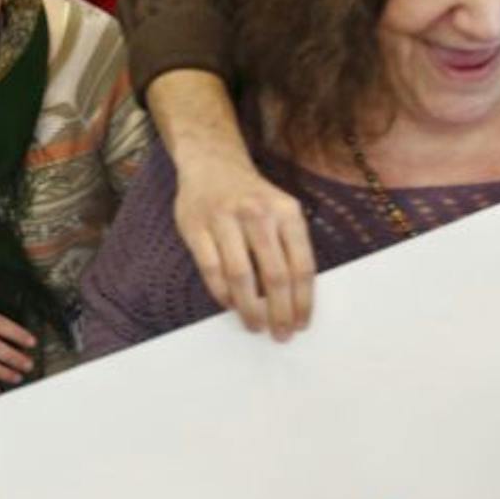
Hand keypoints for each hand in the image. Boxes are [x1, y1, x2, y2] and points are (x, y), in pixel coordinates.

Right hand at [172, 152, 314, 339]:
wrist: (211, 164)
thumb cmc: (252, 198)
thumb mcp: (281, 210)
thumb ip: (289, 247)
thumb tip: (294, 299)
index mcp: (287, 212)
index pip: (301, 265)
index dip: (303, 301)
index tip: (301, 324)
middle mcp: (258, 213)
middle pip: (274, 275)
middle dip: (279, 311)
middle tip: (280, 334)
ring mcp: (224, 219)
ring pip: (241, 275)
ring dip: (249, 308)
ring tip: (255, 326)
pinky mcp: (196, 227)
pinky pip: (211, 269)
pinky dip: (222, 293)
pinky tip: (230, 305)